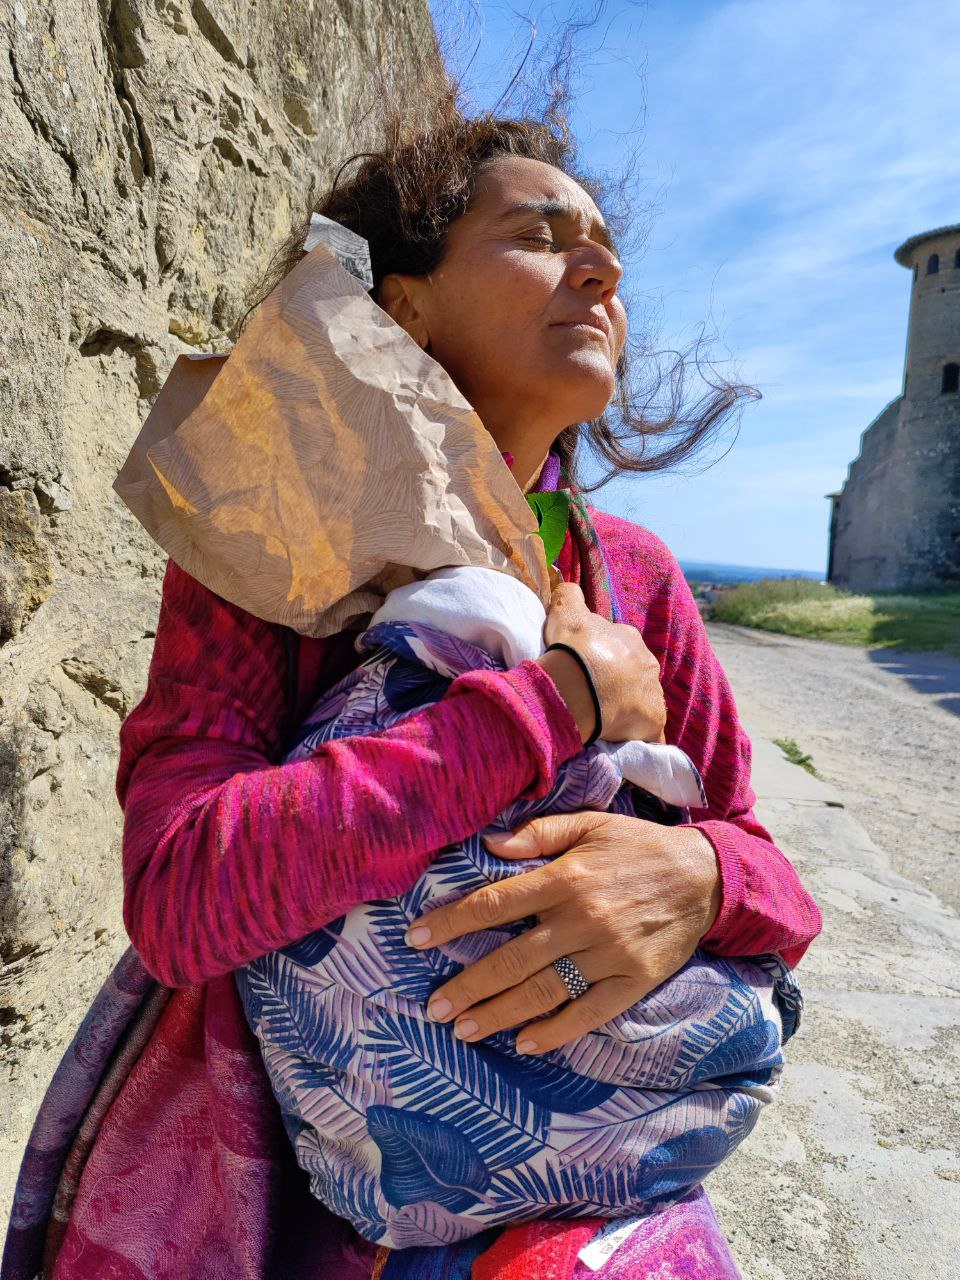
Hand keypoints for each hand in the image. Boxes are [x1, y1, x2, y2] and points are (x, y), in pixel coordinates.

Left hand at [404, 811, 721, 1054]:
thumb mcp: (589, 824)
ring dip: (500, 1013)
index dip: (452, 921)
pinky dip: (557, 1031)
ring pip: (544, 991)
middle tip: (434, 1007)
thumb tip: (490, 843)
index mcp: (566, 877)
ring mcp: (609, 955)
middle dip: (468, 985)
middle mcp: (582, 919)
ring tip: (463, 1030)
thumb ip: (539, 833)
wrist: (705, 875)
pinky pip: (590, 1012)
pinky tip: (525, 1043)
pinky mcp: (634, 981)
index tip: (416, 938)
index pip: (495, 902)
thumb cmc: (637, 846)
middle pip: (512, 958)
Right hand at [536, 582, 665, 743]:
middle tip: (593, 694)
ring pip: (641, 701)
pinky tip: (625, 739)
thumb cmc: (573, 646)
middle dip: (618, 683)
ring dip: (627, 707)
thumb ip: (569, 594)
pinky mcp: (653, 722)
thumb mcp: (566, 610)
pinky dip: (639, 735)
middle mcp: (648, 664)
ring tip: (602, 717)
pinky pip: (649, 731)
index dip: (601, 657)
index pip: (618, 647)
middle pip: (633, 674)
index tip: (585, 667)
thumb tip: (568, 584)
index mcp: (630, 638)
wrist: (576, 683)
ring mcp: (652, 694)